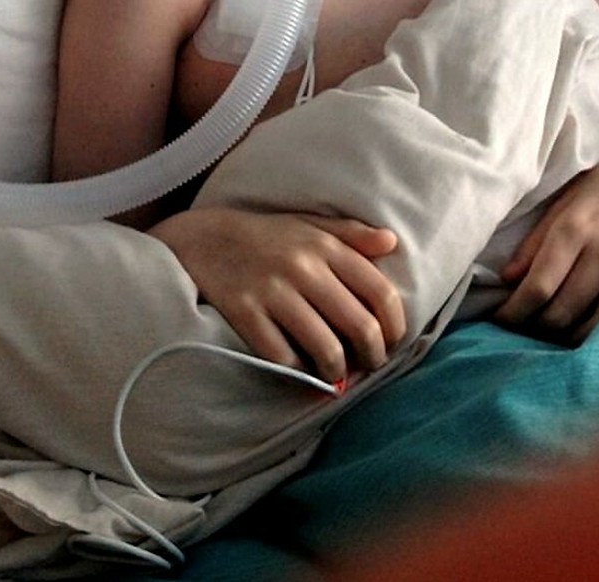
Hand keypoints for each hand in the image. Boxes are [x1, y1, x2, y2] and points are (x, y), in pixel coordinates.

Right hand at [150, 207, 405, 382]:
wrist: (203, 239)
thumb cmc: (265, 236)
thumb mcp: (308, 224)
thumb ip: (351, 234)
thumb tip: (392, 242)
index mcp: (325, 245)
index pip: (380, 292)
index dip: (395, 325)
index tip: (393, 341)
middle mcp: (304, 267)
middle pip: (360, 326)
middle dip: (373, 356)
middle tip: (370, 365)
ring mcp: (274, 292)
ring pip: (327, 349)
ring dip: (339, 372)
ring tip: (337, 374)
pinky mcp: (246, 313)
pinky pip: (285, 358)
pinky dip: (298, 373)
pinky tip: (301, 372)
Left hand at [495, 130, 598, 342]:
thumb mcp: (566, 201)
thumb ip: (536, 241)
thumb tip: (507, 279)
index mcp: (573, 228)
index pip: (537, 287)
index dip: (514, 312)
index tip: (499, 319)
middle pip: (559, 312)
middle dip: (532, 326)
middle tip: (520, 325)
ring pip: (587, 325)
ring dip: (561, 336)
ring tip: (546, 329)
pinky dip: (592, 331)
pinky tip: (578, 325)